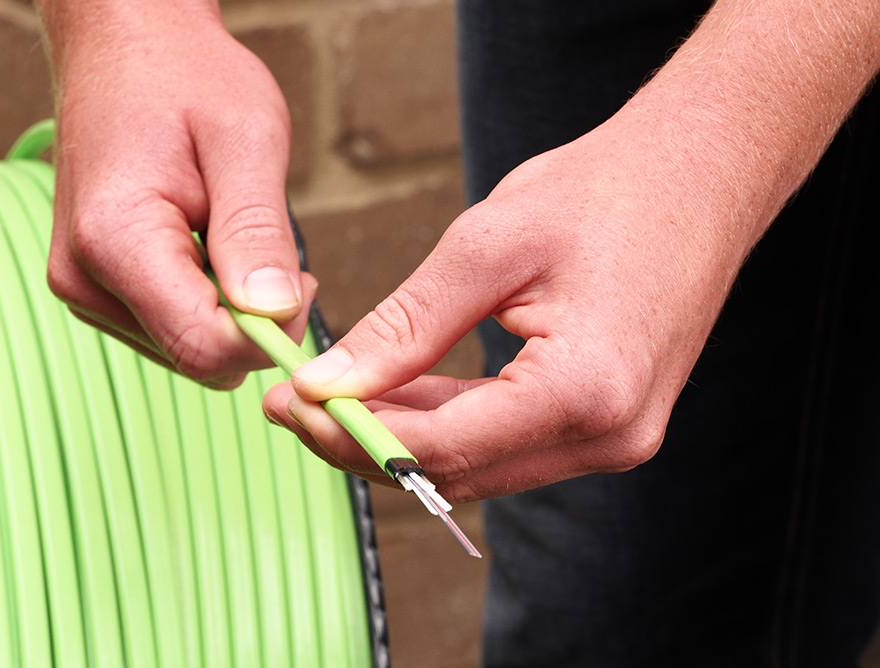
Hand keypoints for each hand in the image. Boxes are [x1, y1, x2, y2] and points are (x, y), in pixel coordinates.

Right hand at [43, 3, 314, 387]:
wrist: (125, 46)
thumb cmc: (184, 77)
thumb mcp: (244, 138)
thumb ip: (256, 232)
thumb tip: (276, 314)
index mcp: (116, 241)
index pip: (205, 348)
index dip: (270, 336)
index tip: (302, 283)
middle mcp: (85, 279)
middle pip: (197, 358)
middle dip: (253, 324)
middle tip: (272, 254)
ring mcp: (83, 288)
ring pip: (187, 350)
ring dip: (229, 311)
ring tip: (230, 234)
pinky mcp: (93, 287)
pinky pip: (169, 329)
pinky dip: (205, 302)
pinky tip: (207, 247)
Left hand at [262, 0, 879, 500]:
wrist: (699, 175)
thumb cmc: (607, 192)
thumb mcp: (488, 245)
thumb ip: (405, 326)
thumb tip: (331, 382)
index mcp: (585, 390)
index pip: (440, 447)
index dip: (352, 433)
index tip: (288, 404)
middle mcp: (609, 435)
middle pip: (455, 471)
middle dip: (365, 442)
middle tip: (296, 402)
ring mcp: (615, 439)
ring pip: (477, 464)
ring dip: (403, 436)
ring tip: (336, 392)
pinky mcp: (609, 424)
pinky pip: (508, 443)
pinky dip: (448, 423)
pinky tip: (399, 390)